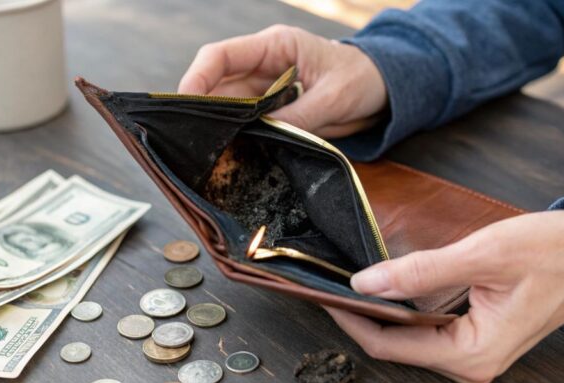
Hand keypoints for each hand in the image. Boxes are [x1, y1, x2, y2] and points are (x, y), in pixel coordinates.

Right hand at [179, 25, 386, 137]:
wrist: (380, 90)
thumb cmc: (361, 80)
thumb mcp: (334, 97)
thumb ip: (299, 115)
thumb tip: (265, 135)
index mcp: (275, 47)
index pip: (221, 56)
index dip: (196, 78)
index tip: (182, 105)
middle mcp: (262, 66)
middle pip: (216, 84)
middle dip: (199, 109)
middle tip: (187, 139)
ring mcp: (264, 89)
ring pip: (226, 107)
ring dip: (216, 127)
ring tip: (203, 151)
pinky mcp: (271, 110)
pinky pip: (244, 123)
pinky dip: (235, 137)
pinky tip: (227, 154)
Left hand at [325, 211, 563, 382]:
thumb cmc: (557, 253)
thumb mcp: (484, 254)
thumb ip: (421, 269)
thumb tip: (366, 283)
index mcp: (473, 353)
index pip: (390, 344)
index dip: (350, 320)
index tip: (321, 295)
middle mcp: (471, 363)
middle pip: (395, 345)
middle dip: (358, 317)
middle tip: (324, 285)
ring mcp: (472, 353)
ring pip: (407, 338)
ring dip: (377, 313)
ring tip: (346, 285)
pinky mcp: (473, 337)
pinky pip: (424, 329)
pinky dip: (400, 310)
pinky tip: (382, 288)